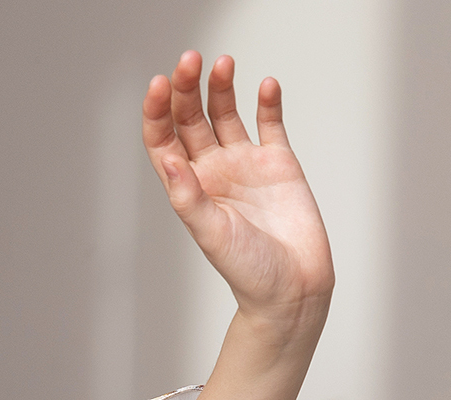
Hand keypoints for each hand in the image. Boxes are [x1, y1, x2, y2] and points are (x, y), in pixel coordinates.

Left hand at [143, 51, 333, 333]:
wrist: (293, 288)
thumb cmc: (249, 272)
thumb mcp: (212, 234)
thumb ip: (189, 197)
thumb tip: (169, 161)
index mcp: (190, 189)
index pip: (164, 142)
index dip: (157, 112)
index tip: (160, 84)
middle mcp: (214, 173)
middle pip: (191, 119)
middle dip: (188, 88)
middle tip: (191, 61)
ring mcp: (245, 165)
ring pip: (226, 114)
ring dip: (221, 88)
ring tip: (223, 64)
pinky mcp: (278, 164)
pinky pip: (270, 124)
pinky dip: (267, 103)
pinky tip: (266, 85)